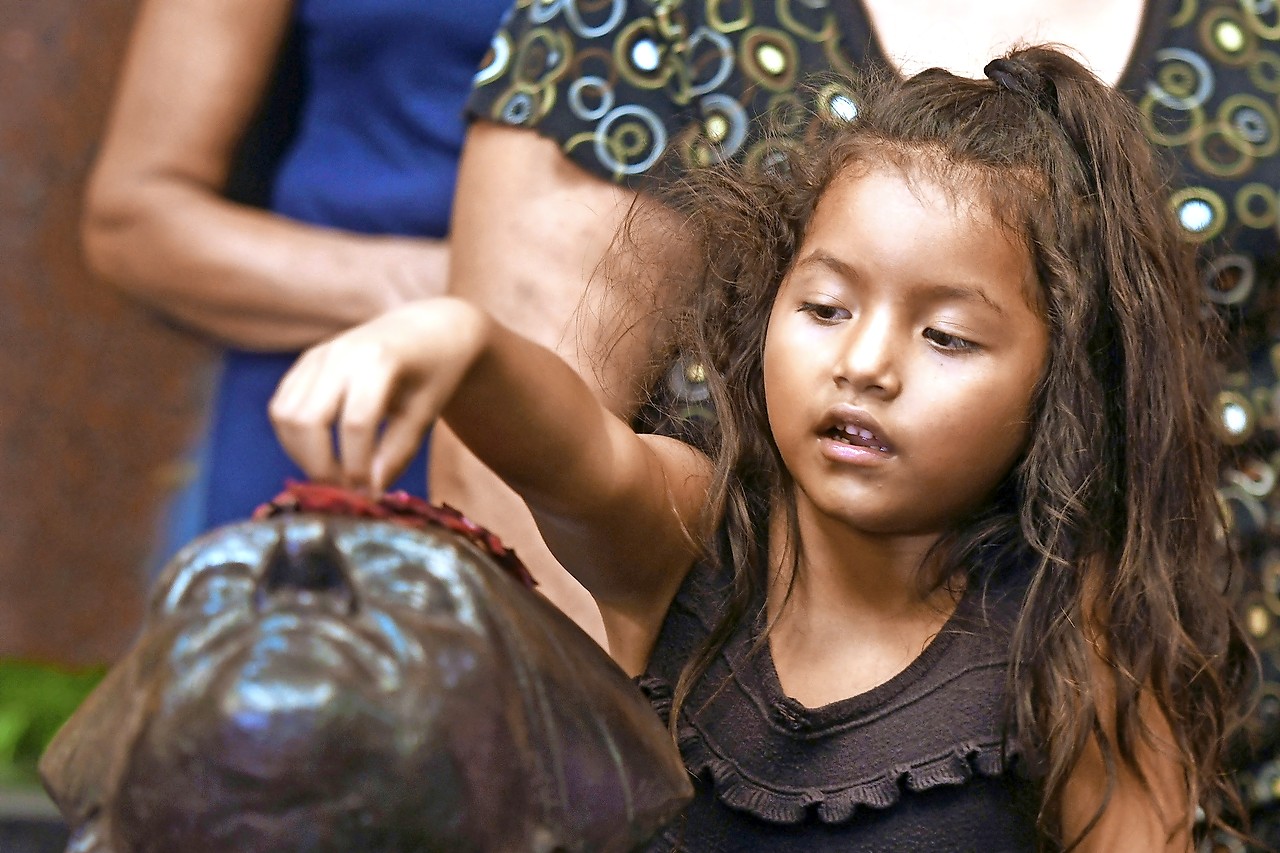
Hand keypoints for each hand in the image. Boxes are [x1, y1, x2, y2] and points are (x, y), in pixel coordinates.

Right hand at [270, 298, 487, 491]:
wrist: (426, 329)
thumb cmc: (433, 373)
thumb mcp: (426, 413)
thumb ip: (398, 452)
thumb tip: (369, 491)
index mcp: (379, 361)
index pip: (355, 423)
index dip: (357, 466)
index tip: (369, 493)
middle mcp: (341, 354)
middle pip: (307, 421)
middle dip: (320, 466)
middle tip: (346, 490)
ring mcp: (318, 356)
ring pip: (285, 415)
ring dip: (301, 454)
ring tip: (334, 474)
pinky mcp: (305, 363)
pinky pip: (282, 406)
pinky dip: (294, 438)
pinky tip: (322, 453)